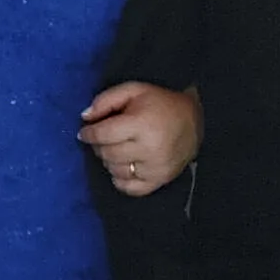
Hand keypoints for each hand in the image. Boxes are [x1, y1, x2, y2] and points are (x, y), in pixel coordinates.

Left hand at [80, 82, 201, 195]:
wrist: (195, 120)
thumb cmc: (160, 104)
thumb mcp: (133, 90)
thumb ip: (106, 100)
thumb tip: (84, 117)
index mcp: (141, 124)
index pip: (102, 135)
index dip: (88, 133)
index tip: (85, 132)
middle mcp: (149, 149)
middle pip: (107, 154)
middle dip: (99, 146)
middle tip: (103, 138)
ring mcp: (155, 168)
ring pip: (115, 171)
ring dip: (109, 161)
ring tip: (117, 148)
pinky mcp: (160, 180)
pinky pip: (130, 188)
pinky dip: (121, 179)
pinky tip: (124, 165)